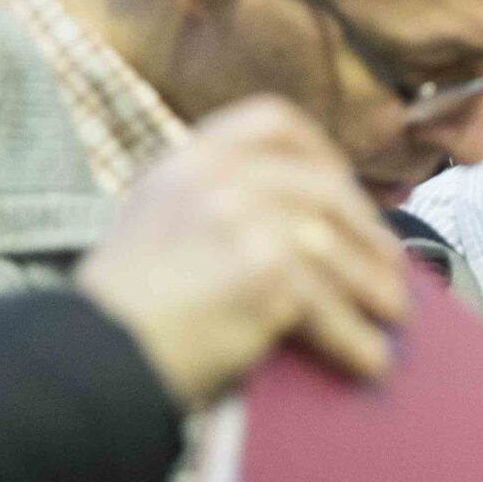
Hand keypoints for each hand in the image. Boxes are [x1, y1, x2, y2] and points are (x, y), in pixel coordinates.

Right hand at [75, 97, 408, 409]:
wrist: (88, 355)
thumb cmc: (126, 310)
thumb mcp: (161, 222)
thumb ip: (221, 205)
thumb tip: (317, 237)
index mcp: (189, 158)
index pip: (274, 121)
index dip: (323, 153)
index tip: (349, 187)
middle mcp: (216, 176)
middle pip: (323, 190)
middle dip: (367, 233)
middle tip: (392, 268)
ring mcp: (243, 217)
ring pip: (335, 249)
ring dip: (374, 288)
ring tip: (394, 318)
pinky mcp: (264, 269)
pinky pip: (330, 304)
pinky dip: (356, 338)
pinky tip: (371, 360)